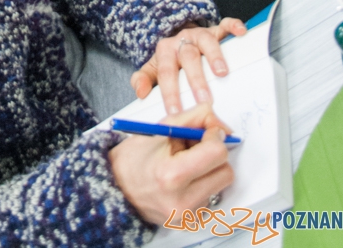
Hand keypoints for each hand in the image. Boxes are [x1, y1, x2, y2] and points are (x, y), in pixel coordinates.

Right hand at [109, 104, 233, 225]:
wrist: (117, 188)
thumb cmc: (134, 158)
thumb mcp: (160, 129)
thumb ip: (193, 119)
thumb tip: (218, 122)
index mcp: (172, 175)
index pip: (217, 153)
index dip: (215, 137)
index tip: (207, 132)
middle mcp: (182, 200)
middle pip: (225, 171)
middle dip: (215, 155)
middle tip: (195, 147)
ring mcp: (188, 215)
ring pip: (221, 185)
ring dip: (210, 170)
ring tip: (186, 164)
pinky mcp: (191, 223)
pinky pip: (212, 197)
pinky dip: (203, 185)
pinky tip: (185, 180)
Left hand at [130, 18, 246, 114]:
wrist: (180, 37)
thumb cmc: (170, 60)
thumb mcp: (153, 69)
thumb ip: (144, 80)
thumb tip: (140, 92)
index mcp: (166, 51)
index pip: (167, 73)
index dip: (170, 92)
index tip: (174, 112)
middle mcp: (182, 41)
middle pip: (188, 58)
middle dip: (196, 79)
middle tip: (204, 100)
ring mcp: (200, 34)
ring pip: (207, 41)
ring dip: (215, 56)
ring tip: (222, 73)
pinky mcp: (215, 30)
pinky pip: (224, 25)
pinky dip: (233, 26)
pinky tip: (240, 32)